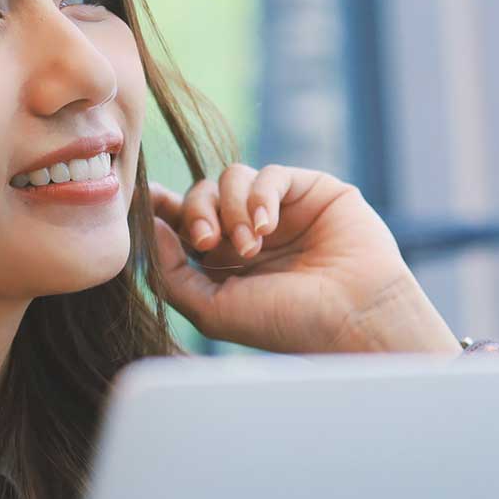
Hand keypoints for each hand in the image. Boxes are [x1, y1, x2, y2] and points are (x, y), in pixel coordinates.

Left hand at [148, 164, 458, 353]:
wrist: (352, 319)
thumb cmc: (286, 324)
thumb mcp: (212, 311)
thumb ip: (171, 272)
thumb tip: (148, 226)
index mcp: (224, 260)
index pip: (183, 219)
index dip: (163, 207)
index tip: (146, 202)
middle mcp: (249, 231)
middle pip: (202, 193)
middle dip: (196, 213)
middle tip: (207, 242)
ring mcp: (281, 209)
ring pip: (232, 177)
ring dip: (231, 209)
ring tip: (250, 248)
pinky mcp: (311, 190)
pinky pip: (270, 174)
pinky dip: (261, 197)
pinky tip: (267, 228)